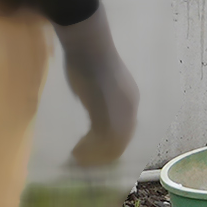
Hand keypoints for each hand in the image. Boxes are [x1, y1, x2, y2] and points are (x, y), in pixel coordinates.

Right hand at [55, 13, 140, 168]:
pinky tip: (76, 151)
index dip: (110, 142)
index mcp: (130, 100)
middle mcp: (130, 109)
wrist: (89, 48)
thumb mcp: (99, 82)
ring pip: (111, 145)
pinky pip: (100, 142)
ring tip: (78, 157)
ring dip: (94, 154)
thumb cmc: (89, 59)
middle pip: (120, 141)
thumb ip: (100, 98)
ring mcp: (120, 113)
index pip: (124, 130)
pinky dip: (89, 150)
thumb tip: (94, 108)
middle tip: (84, 158)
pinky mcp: (107, 115)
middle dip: (102, 152)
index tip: (94, 148)